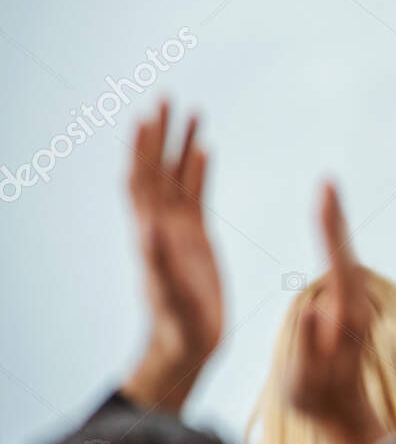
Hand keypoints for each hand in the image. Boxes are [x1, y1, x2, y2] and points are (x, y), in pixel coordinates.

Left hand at [122, 102, 223, 412]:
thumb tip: (150, 228)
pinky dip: (198, 170)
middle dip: (159, 134)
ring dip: (180, 144)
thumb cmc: (178, 327)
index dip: (142, 150)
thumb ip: (159, 263)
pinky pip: (196, 195)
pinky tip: (206, 149)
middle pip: (156, 169)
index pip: (141, 181)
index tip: (147, 117)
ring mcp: (178, 230)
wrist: (188, 346)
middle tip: (166, 97)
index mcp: (150, 234)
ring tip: (191, 111)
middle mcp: (160, 225)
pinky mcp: (196, 238)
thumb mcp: (169, 296)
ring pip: (176, 177)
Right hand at [285, 184, 386, 443]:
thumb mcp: (307, 379)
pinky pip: (338, 267)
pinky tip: (327, 224)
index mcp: (347, 319)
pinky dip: (332, 242)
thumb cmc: (319, 402)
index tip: (326, 199)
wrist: (343, 416)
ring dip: (334, 225)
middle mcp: (355, 306)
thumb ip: (309, 344)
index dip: (331, 231)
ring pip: (343, 257)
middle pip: (344, 253)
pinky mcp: (345, 308)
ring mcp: (352, 306)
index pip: (339, 265)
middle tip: (328, 183)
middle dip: (334, 217)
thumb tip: (314, 305)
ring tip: (326, 193)